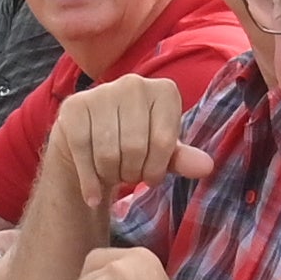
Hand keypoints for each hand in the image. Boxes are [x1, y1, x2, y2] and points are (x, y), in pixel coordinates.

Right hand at [41, 68, 191, 217]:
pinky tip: (93, 196)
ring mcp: (101, 92)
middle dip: (133, 173)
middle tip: (130, 175)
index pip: (163, 142)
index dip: (156, 169)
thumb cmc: (134, 144)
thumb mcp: (163, 152)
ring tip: (113, 173)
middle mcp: (134, 83)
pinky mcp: (74, 108)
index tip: (151, 174)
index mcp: (164, 90)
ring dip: (111, 175)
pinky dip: (89, 183)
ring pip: (108, 152)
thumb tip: (206, 167)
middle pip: (134, 147)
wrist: (90, 139)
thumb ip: (183, 159)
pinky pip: (83, 154)